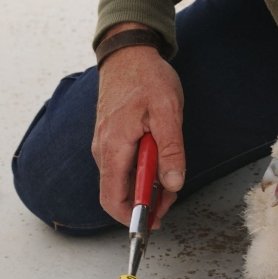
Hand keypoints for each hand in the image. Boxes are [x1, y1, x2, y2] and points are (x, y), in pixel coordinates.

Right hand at [92, 23, 184, 227]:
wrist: (129, 54)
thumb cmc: (147, 78)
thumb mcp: (167, 112)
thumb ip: (171, 150)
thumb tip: (173, 184)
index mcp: (114, 147)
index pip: (113, 198)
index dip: (132, 218)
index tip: (153, 225)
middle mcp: (104, 150)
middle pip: (119, 193)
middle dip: (146, 203)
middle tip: (173, 197)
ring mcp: (106, 145)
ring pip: (124, 181)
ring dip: (147, 188)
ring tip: (171, 179)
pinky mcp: (112, 140)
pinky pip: (124, 167)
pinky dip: (143, 173)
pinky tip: (160, 165)